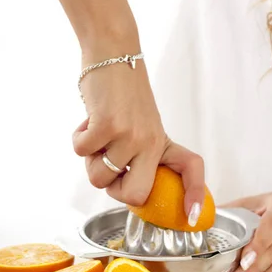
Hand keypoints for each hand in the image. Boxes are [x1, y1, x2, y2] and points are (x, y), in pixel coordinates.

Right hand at [72, 39, 204, 224]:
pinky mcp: (107, 125)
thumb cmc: (122, 95)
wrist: (113, 53)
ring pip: (99, 177)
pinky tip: (88, 121)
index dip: (194, 194)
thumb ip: (139, 155)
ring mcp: (131, 135)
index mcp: (162, 143)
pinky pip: (82, 152)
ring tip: (97, 135)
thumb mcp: (143, 126)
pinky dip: (78, 138)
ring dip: (89, 160)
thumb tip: (123, 187)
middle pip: (136, 195)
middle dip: (114, 191)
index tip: (192, 217)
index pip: (191, 169)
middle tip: (107, 168)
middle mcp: (151, 142)